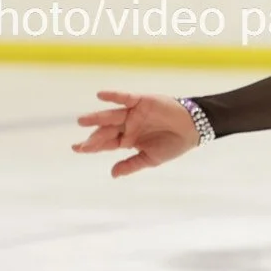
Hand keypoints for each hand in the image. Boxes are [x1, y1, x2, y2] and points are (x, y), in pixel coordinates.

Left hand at [72, 90, 199, 177]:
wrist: (193, 129)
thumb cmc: (174, 145)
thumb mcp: (151, 159)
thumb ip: (131, 165)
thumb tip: (112, 175)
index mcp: (128, 140)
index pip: (105, 143)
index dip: (91, 146)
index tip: (77, 148)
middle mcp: (127, 126)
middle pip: (105, 130)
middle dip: (93, 136)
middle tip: (82, 144)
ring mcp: (133, 113)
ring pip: (111, 115)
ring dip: (97, 117)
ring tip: (82, 121)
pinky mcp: (141, 101)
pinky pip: (125, 98)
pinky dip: (114, 96)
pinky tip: (101, 95)